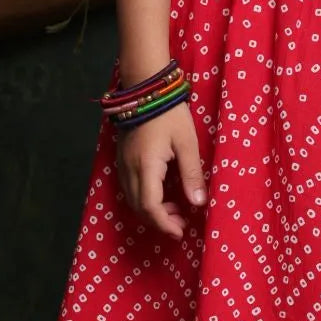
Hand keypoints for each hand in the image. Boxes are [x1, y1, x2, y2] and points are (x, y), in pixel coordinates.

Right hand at [115, 101, 206, 238]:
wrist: (146, 88)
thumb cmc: (170, 114)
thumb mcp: (187, 143)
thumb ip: (191, 174)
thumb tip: (198, 204)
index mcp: (146, 167)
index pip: (150, 207)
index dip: (164, 224)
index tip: (180, 232)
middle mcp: (129, 169)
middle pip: (139, 208)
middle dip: (159, 220)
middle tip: (181, 223)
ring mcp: (122, 164)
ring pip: (132, 199)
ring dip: (151, 210)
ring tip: (175, 210)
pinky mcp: (122, 158)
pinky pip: (130, 188)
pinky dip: (145, 198)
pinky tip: (162, 194)